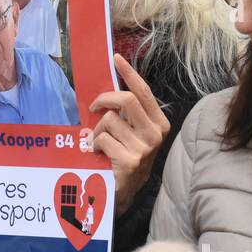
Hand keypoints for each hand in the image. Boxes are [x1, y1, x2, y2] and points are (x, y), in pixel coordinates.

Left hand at [89, 53, 170, 214]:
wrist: (124, 193)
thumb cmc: (125, 157)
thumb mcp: (131, 132)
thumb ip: (125, 113)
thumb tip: (107, 90)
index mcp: (159, 123)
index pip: (143, 92)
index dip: (129, 73)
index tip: (116, 58)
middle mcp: (156, 134)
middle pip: (126, 100)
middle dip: (104, 99)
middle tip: (93, 108)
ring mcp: (145, 147)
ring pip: (109, 120)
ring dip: (96, 130)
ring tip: (99, 143)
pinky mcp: (131, 160)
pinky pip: (102, 139)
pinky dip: (93, 144)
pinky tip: (98, 154)